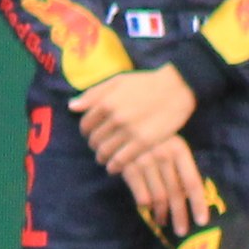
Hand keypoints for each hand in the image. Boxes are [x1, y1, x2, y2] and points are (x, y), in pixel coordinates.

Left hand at [70, 65, 195, 172]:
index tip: (92, 133)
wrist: (176, 88)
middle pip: (95, 139)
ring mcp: (129, 131)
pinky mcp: (143, 143)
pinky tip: (114, 167)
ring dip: (102, 157)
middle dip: (95, 145)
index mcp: (106, 102)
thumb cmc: (146, 83)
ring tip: (105, 158)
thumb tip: (72, 107)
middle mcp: (115, 118)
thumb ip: (94, 94)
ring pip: (105, 152)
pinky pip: (121, 160)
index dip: (87, 131)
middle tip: (100, 147)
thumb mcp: (118, 81)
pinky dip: (114, 166)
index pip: (86, 124)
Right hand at [120, 135, 210, 237]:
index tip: (202, 222)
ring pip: (158, 198)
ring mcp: (145, 161)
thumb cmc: (151, 135)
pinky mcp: (128, 167)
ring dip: (162, 213)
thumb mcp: (168, 143)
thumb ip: (178, 166)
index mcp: (179, 149)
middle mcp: (164, 156)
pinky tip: (147, 208)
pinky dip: (145, 205)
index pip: (192, 182)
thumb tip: (188, 196)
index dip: (198, 204)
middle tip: (182, 231)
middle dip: (180, 216)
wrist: (121, 119)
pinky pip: (141, 196)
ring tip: (163, 221)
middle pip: (176, 194)